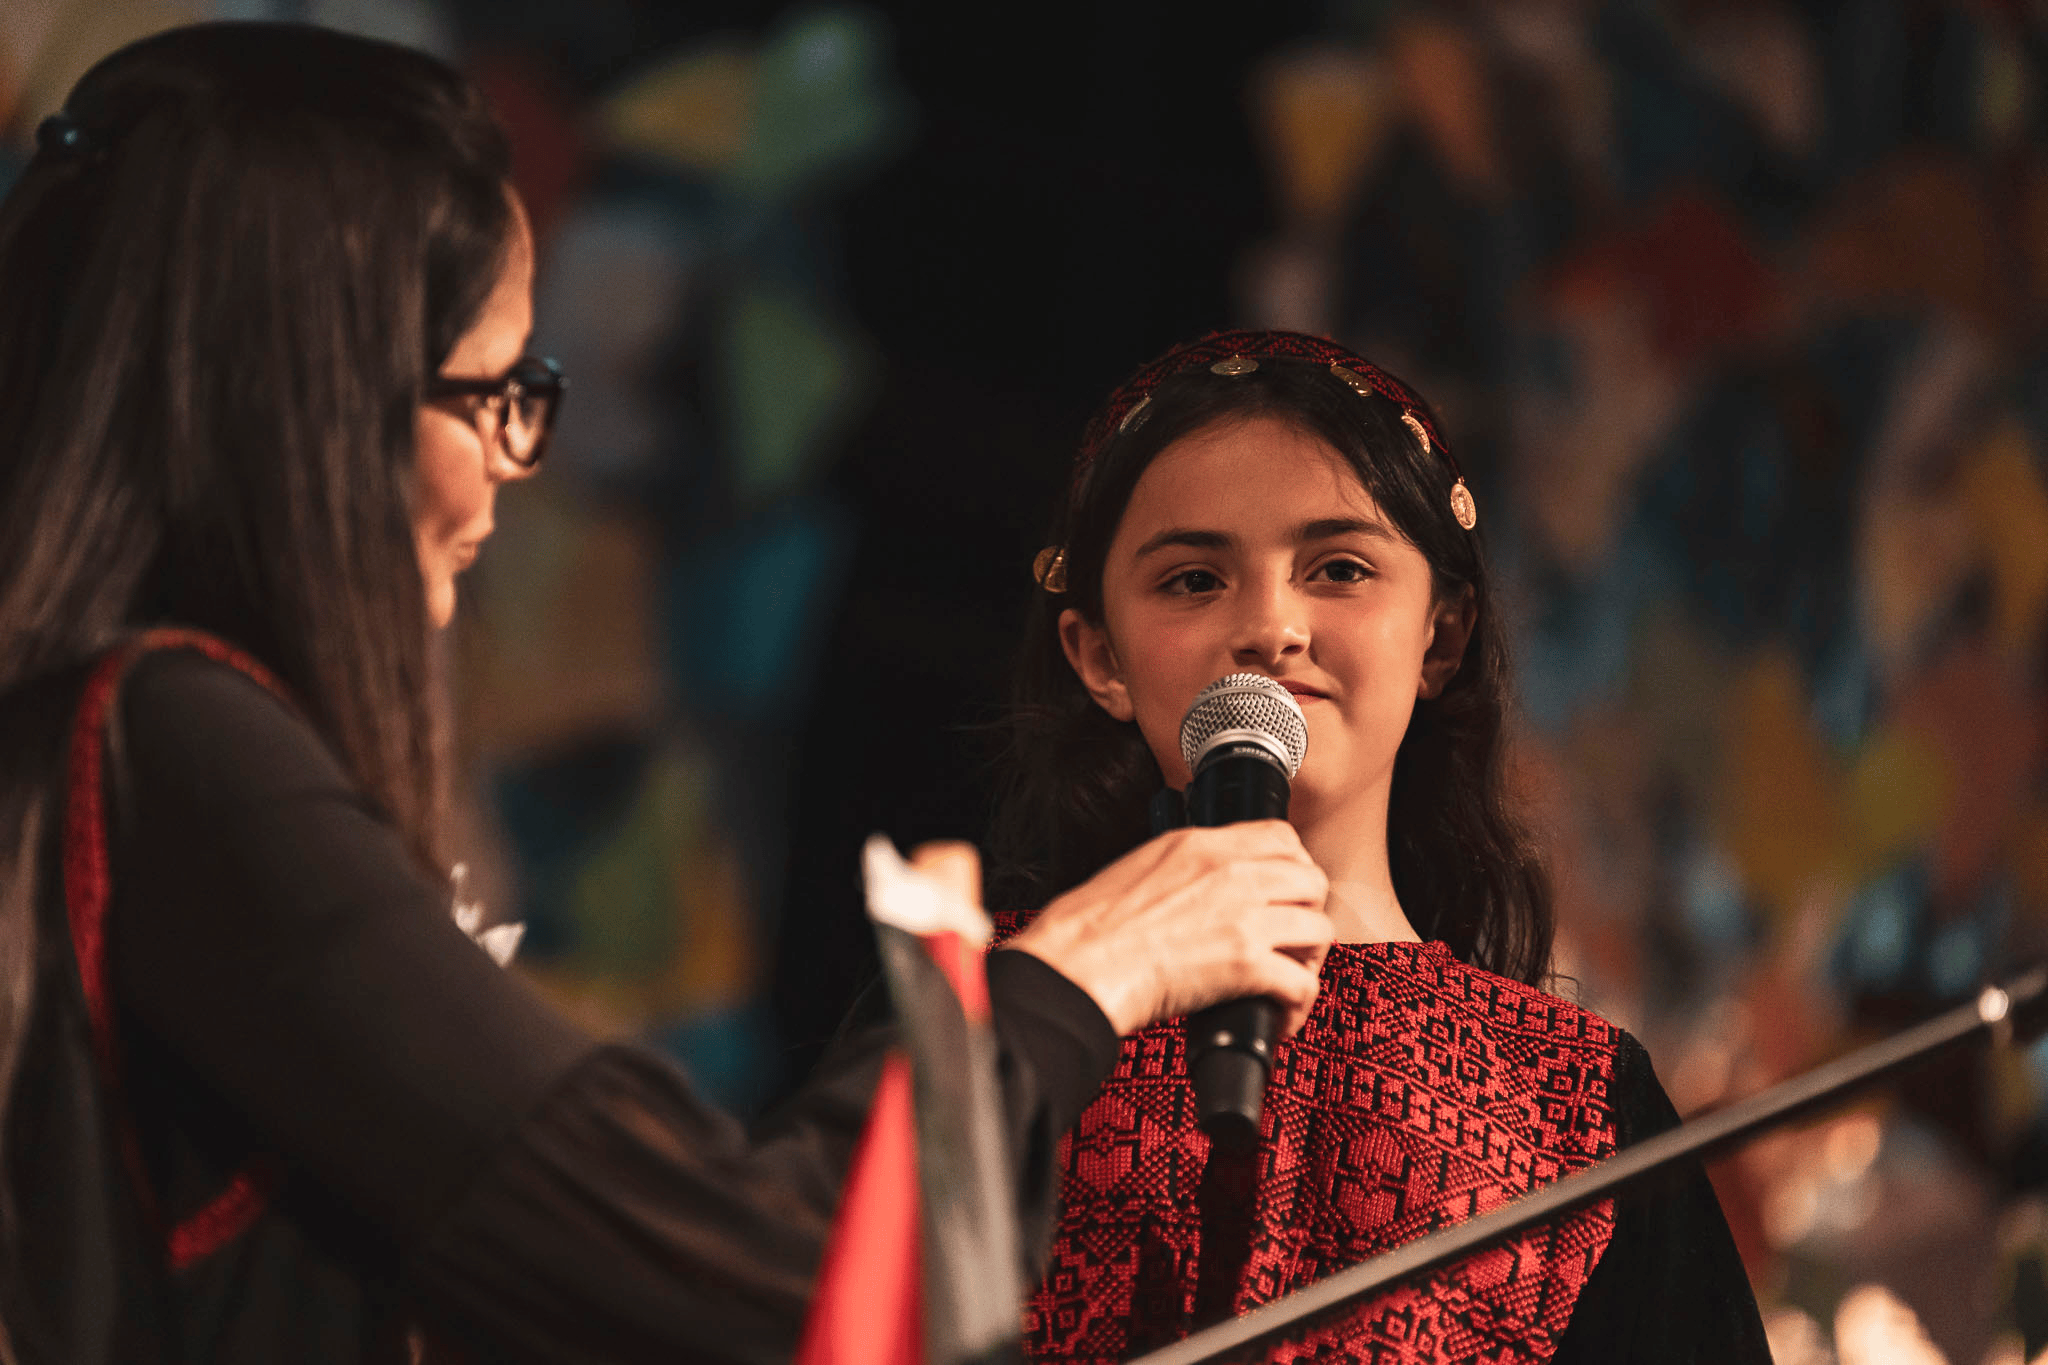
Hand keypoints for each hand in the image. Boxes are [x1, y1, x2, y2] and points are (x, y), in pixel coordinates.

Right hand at [1003, 822, 1331, 1036]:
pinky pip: (1301, 982)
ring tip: (1287, 979)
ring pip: (1318, 929)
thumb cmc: (1088, 928)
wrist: (1076, 965)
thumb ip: (1184, 869)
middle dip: (1308, 912)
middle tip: (1291, 939)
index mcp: (1200, 845)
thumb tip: (1205, 888)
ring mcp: (1242, 916)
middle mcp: (1230, 873)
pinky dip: (1297, 1006)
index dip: (1294, 867)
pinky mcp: (1244, 963)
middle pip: (1312, 881)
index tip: (1287, 891)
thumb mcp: (1140, 867)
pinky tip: (1279, 1016)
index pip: (1281, 837)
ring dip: (1308, 959)